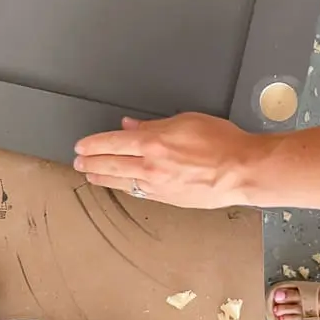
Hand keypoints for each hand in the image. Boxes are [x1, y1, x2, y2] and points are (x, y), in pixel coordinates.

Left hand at [73, 113, 266, 208]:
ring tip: (90, 176)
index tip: (80, 146)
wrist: (241, 170)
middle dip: (91, 163)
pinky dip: (126, 187)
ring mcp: (158, 185)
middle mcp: (151, 166)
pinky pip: (140, 192)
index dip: (93, 144)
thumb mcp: (186, 120)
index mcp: (153, 142)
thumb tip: (132, 125)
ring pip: (122, 182)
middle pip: (112, 164)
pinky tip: (121, 186)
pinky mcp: (169, 199)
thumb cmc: (221, 142)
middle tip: (78, 163)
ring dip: (103, 178)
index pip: (113, 142)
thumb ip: (154, 124)